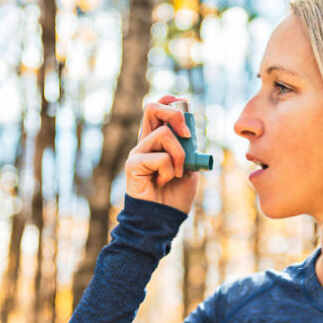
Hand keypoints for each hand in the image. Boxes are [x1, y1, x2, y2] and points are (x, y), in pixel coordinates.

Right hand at [125, 95, 200, 213]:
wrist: (163, 220)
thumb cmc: (175, 196)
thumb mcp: (190, 168)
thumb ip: (189, 149)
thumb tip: (190, 131)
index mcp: (157, 141)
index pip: (156, 110)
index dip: (169, 101)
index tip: (183, 101)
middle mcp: (145, 143)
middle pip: (151, 108)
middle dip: (175, 115)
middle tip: (188, 135)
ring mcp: (137, 152)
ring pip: (164, 134)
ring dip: (180, 155)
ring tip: (177, 173)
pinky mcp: (133, 164)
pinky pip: (160, 157)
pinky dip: (169, 170)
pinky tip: (163, 182)